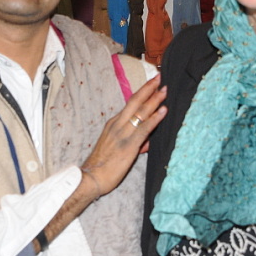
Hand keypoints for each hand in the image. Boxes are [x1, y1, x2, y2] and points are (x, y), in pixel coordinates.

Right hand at [81, 75, 166, 196]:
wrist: (91, 177)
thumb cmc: (102, 165)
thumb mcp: (117, 148)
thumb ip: (132, 142)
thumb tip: (146, 141)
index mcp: (113, 123)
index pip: (130, 104)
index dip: (141, 93)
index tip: (152, 84)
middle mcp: (117, 124)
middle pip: (135, 101)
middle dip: (148, 89)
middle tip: (159, 78)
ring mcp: (123, 133)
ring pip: (140, 112)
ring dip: (154, 100)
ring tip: (164, 90)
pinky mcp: (129, 144)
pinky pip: (144, 128)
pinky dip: (155, 118)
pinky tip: (163, 111)